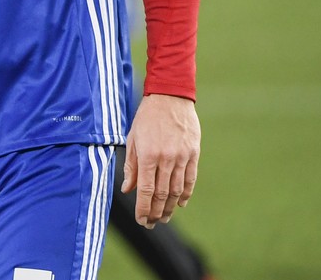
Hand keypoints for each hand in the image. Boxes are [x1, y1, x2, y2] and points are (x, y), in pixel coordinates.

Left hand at [122, 93, 200, 227]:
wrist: (170, 98)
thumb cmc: (146, 118)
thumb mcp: (132, 139)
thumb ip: (131, 165)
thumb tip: (128, 189)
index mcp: (148, 155)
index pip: (146, 190)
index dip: (144, 208)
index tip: (141, 220)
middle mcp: (166, 159)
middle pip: (162, 194)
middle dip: (156, 212)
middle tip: (151, 223)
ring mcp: (182, 157)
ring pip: (177, 190)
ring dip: (170, 207)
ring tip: (163, 217)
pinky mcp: (193, 154)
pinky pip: (190, 179)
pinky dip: (185, 194)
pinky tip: (179, 203)